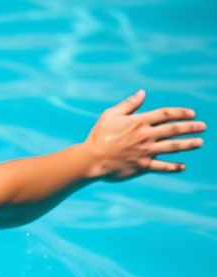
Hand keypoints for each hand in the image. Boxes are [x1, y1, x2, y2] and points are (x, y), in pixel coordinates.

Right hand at [85, 89, 205, 179]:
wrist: (91, 159)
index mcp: (139, 122)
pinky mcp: (141, 166)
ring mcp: (145, 152)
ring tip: (199, 142)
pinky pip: (160, 167)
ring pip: (171, 147)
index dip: (180, 113)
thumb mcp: (110, 115)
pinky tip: (182, 166)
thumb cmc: (98, 136)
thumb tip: (142, 93)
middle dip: (190, 127)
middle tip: (203, 127)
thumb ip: (128, 104)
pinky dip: (172, 167)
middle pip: (173, 130)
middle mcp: (145, 136)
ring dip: (187, 144)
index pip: (165, 114)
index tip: (191, 114)